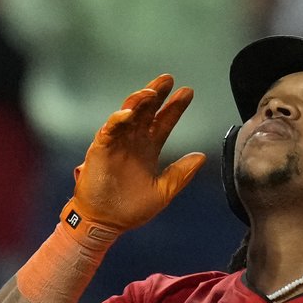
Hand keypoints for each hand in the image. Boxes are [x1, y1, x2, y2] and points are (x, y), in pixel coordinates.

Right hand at [66, 74, 206, 233]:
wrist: (106, 223)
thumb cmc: (131, 209)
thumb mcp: (164, 191)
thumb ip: (181, 173)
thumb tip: (201, 157)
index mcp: (148, 149)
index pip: (163, 122)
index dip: (174, 108)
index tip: (187, 92)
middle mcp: (133, 141)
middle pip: (146, 111)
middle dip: (156, 94)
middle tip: (168, 79)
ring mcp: (116, 143)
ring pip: (128, 114)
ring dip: (138, 101)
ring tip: (151, 91)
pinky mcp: (101, 149)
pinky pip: (109, 129)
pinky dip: (118, 119)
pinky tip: (129, 113)